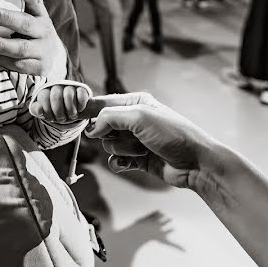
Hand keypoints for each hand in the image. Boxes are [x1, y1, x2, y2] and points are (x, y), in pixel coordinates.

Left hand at [0, 0, 68, 79]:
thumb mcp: (29, 13)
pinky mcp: (37, 67)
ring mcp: (42, 50)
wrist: (51, 57)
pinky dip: (0, 60)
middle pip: (26, 24)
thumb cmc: (31, 31)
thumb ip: (15, 0)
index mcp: (40, 13)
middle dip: (8, 19)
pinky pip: (16, 65)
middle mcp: (43, 30)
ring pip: (20, 48)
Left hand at [30, 84, 89, 123]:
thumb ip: (36, 110)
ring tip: (71, 115)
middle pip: (56, 96)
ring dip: (71, 111)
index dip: (47, 110)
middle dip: (59, 112)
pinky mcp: (81, 89)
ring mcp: (69, 87)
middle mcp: (57, 87)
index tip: (51, 117)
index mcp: (46, 91)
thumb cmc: (55, 113)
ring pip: (68, 95)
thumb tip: (39, 109)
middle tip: (62, 119)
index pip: (43, 97)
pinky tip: (79, 109)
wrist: (72, 113)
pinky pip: (81, 95)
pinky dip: (80, 105)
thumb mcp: (44, 113)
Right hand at [80, 92, 223, 190]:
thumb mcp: (140, 117)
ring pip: (109, 145)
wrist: (196, 163)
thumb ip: (110, 118)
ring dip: (122, 149)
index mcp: (135, 103)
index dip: (87, 109)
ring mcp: (135, 140)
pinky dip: (121, 163)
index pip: (103, 103)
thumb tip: (91, 129)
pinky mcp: (137, 159)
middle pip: (103, 127)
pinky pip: (116, 161)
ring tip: (141, 150)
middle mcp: (134, 120)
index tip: (71, 115)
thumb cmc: (173, 135)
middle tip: (127, 136)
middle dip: (110, 134)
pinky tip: (131, 163)